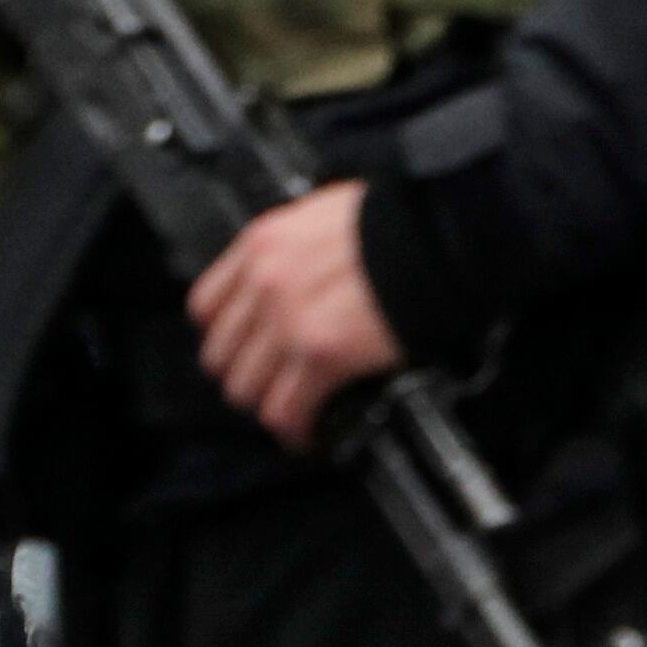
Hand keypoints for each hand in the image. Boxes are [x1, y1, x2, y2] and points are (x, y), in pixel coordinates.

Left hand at [188, 183, 399, 447]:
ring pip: (246, 388)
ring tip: (293, 412)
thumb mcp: (330, 214)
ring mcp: (288, 319)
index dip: (227, 335)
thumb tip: (306, 278)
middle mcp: (266, 281)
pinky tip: (309, 431)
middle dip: (248, 374)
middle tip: (273, 384)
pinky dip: (296, 429)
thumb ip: (301, 249)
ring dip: (270, 403)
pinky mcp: (321, 352)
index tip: (244, 347)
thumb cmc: (403, 221)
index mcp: (266, 243)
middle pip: (221, 354)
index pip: (207, 306)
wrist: (440, 230)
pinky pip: (286, 409)